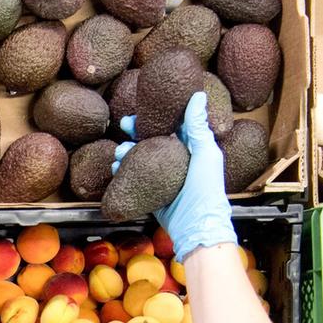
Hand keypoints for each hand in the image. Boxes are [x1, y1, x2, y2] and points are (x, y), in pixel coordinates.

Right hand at [114, 92, 235, 261]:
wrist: (196, 226)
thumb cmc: (207, 189)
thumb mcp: (205, 153)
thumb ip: (198, 126)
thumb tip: (197, 95)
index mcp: (190, 149)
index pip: (170, 127)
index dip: (155, 117)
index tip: (141, 111)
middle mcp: (175, 161)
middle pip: (151, 140)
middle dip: (136, 133)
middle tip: (124, 125)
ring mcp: (162, 178)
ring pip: (139, 158)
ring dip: (126, 152)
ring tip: (119, 152)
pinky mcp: (151, 193)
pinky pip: (133, 178)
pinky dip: (123, 172)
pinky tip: (115, 168)